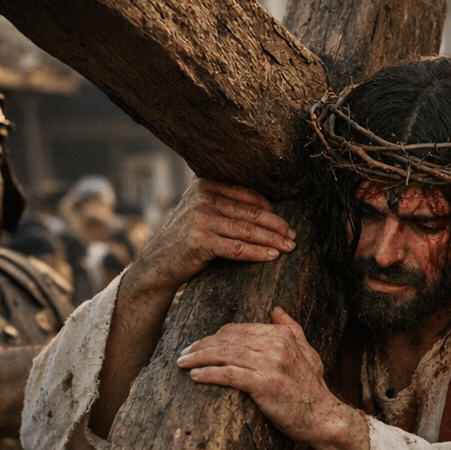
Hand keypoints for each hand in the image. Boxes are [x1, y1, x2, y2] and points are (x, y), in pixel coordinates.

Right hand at [129, 180, 294, 296]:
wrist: (157, 264)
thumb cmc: (185, 238)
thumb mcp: (200, 211)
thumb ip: (223, 202)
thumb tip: (267, 207)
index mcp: (205, 185)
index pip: (247, 195)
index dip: (270, 209)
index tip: (284, 222)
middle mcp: (203, 199)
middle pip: (251, 213)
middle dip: (277, 226)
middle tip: (293, 236)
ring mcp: (201, 219)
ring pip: (248, 231)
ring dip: (273, 240)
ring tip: (289, 247)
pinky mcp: (200, 241)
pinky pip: (238, 248)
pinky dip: (258, 252)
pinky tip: (272, 256)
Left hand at [177, 307, 373, 449]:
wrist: (323, 417)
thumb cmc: (313, 388)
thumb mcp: (308, 351)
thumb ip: (291, 328)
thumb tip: (276, 309)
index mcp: (282, 335)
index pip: (238, 329)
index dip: (215, 336)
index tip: (199, 344)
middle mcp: (276, 345)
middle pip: (227, 340)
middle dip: (201, 345)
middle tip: (182, 353)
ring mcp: (270, 364)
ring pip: (224, 355)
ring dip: (198, 358)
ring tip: (181, 363)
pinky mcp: (264, 385)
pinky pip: (228, 374)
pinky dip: (208, 373)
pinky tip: (194, 376)